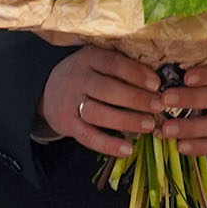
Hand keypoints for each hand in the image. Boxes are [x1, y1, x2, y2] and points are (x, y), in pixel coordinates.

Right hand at [39, 45, 160, 156]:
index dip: (136, 74)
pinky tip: (128, 150)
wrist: (48, 89)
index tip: (156, 84)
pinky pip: (88, 136)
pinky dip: (108, 145)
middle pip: (107, 89)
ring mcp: (69, 102)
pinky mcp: (65, 123)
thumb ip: (122, 68)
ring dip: (126, 120)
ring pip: (98, 113)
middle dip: (136, 98)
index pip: (113, 63)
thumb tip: (158, 83)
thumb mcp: (98, 63)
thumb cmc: (87, 75)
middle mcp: (77, 78)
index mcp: (88, 58)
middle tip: (158, 106)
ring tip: (149, 125)